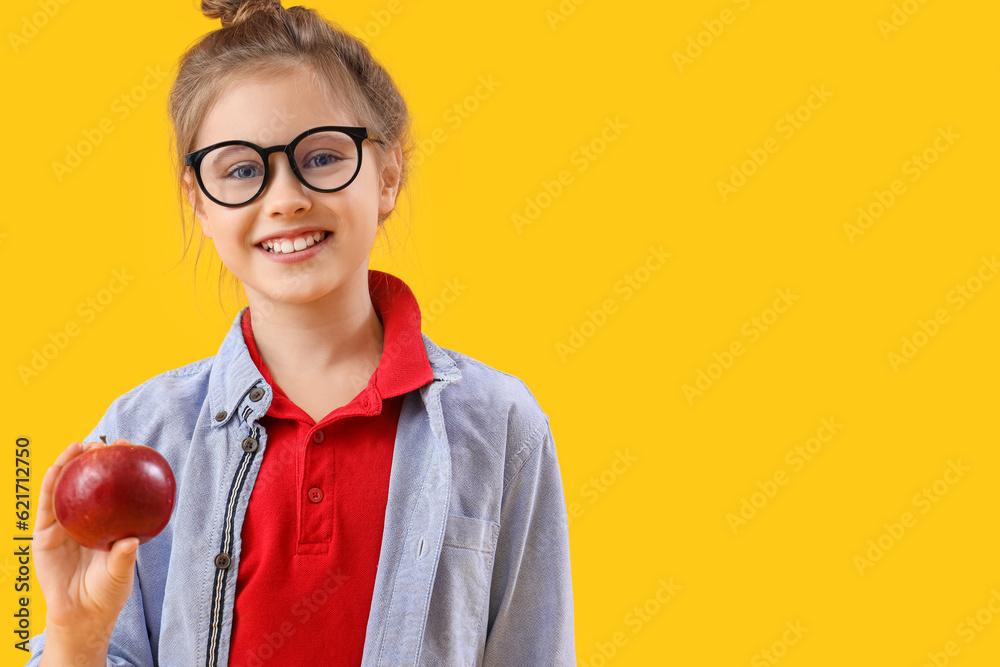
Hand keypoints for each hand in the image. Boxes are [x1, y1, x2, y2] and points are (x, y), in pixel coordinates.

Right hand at [33, 438, 139, 636]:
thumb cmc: (106, 591)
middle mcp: (87, 519)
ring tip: (76, 446)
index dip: (120, 468)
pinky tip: (54, 469)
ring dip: (69, 465)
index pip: (115, 489)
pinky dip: (49, 486)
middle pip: (88, 483)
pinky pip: (46, 506)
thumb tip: (131, 541)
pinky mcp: (44, 534)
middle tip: (102, 444)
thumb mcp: (120, 573)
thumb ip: (123, 557)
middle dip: (93, 459)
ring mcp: (65, 525)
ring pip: (65, 489)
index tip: (130, 448)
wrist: (81, 614)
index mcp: (108, 523)